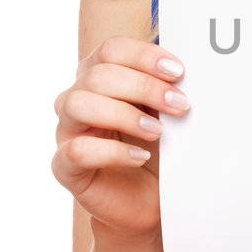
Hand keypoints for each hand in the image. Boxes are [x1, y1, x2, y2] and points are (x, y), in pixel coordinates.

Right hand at [51, 36, 190, 241]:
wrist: (149, 202)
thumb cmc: (157, 151)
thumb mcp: (166, 115)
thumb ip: (168, 88)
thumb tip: (187, 68)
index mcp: (99, 77)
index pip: (111, 50)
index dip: (144, 56)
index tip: (178, 72)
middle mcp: (77, 100)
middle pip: (98, 75)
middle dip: (144, 87)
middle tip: (180, 105)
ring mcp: (67, 133)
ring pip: (78, 104)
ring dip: (124, 114)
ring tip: (157, 132)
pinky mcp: (65, 166)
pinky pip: (76, 151)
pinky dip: (111, 152)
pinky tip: (139, 157)